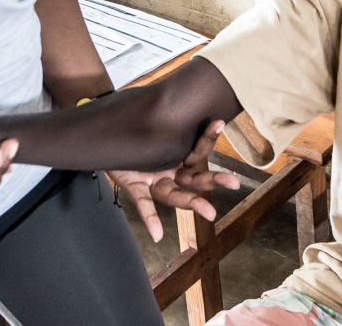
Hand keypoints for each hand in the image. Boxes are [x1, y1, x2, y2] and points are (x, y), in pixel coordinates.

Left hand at [108, 120, 240, 241]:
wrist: (107, 146)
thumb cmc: (136, 141)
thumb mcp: (153, 134)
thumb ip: (170, 127)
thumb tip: (192, 108)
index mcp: (178, 160)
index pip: (198, 151)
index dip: (208, 138)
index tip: (220, 123)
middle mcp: (171, 174)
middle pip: (196, 179)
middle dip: (215, 180)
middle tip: (234, 183)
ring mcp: (155, 184)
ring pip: (177, 196)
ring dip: (193, 204)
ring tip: (211, 212)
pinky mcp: (137, 191)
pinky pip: (145, 206)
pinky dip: (151, 220)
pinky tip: (157, 234)